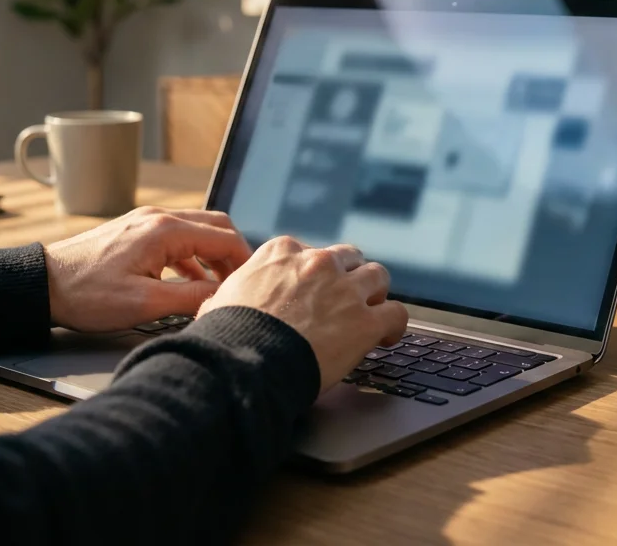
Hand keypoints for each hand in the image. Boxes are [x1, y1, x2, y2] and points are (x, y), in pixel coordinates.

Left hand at [44, 207, 252, 331]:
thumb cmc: (87, 295)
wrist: (42, 285)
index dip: (244, 262)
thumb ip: (190, 297)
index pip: (224, 237)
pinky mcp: (134, 232)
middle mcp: (158, 218)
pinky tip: (189, 282)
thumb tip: (223, 296)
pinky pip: (176, 238)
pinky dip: (191, 257)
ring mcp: (145, 222)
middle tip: (240, 283)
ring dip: (212, 256)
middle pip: (215, 226)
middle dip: (232, 254)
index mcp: (165, 230)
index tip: (252, 284)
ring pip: (196, 230)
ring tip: (219, 286)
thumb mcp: (144, 303)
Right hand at [198, 236, 407, 391]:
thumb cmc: (228, 336)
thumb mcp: (219, 300)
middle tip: (346, 299)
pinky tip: (388, 336)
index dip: (315, 273)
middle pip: (348, 258)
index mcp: (282, 252)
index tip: (314, 289)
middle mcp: (318, 263)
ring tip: (372, 311)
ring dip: (375, 293)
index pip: (310, 252)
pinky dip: (395, 324)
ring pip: (378, 276)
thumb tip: (223, 301)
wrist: (245, 364)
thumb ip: (233, 292)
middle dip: (348, 276)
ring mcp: (344, 290)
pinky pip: (397, 313)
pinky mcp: (365, 321)